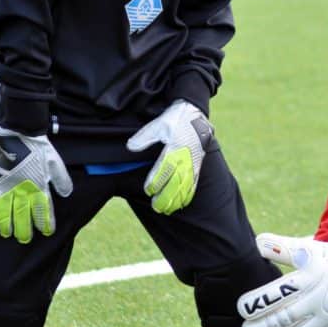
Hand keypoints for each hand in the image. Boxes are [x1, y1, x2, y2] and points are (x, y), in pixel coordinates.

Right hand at [0, 127, 72, 243]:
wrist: (20, 135)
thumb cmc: (40, 149)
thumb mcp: (56, 163)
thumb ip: (61, 180)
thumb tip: (67, 194)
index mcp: (38, 186)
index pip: (43, 210)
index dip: (45, 223)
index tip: (47, 232)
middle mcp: (22, 190)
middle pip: (22, 216)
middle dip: (24, 230)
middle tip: (24, 239)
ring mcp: (7, 187)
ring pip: (4, 211)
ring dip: (6, 224)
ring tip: (7, 233)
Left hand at [126, 99, 212, 214]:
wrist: (196, 116)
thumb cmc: (175, 121)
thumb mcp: (158, 125)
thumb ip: (144, 137)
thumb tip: (130, 147)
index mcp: (174, 149)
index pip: (164, 170)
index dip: (156, 182)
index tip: (148, 190)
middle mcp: (184, 159)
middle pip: (175, 183)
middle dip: (165, 197)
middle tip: (156, 206)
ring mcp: (192, 164)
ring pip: (185, 186)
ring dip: (176, 200)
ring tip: (166, 209)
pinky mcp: (197, 166)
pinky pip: (194, 184)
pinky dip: (188, 195)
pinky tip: (181, 204)